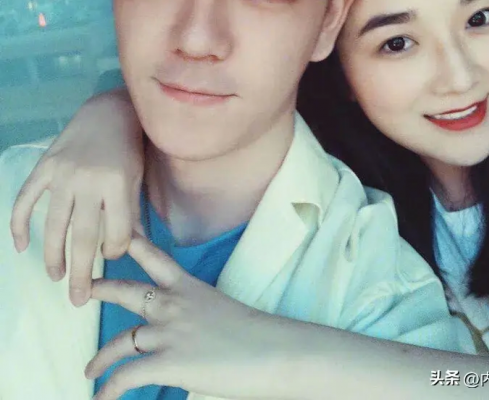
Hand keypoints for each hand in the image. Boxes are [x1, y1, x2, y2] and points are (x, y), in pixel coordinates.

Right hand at [10, 89, 143, 305]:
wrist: (109, 111)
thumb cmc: (129, 148)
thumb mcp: (137, 179)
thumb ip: (132, 214)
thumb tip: (131, 251)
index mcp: (118, 184)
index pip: (118, 232)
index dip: (116, 250)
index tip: (112, 256)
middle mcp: (89, 181)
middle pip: (84, 237)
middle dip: (81, 272)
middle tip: (78, 299)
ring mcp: (64, 173)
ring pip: (54, 225)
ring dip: (53, 256)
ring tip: (56, 276)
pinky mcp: (45, 166)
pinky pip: (26, 200)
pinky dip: (19, 224)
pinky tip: (21, 246)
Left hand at [87, 235, 277, 399]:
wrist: (272, 351)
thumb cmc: (257, 334)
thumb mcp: (221, 312)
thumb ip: (197, 315)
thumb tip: (188, 333)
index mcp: (189, 287)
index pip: (155, 257)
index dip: (132, 243)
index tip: (116, 236)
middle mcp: (173, 304)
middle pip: (127, 290)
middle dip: (102, 289)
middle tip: (86, 289)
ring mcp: (168, 332)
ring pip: (120, 341)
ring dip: (100, 358)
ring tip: (90, 369)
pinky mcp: (167, 362)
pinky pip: (125, 377)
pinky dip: (108, 390)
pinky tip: (101, 399)